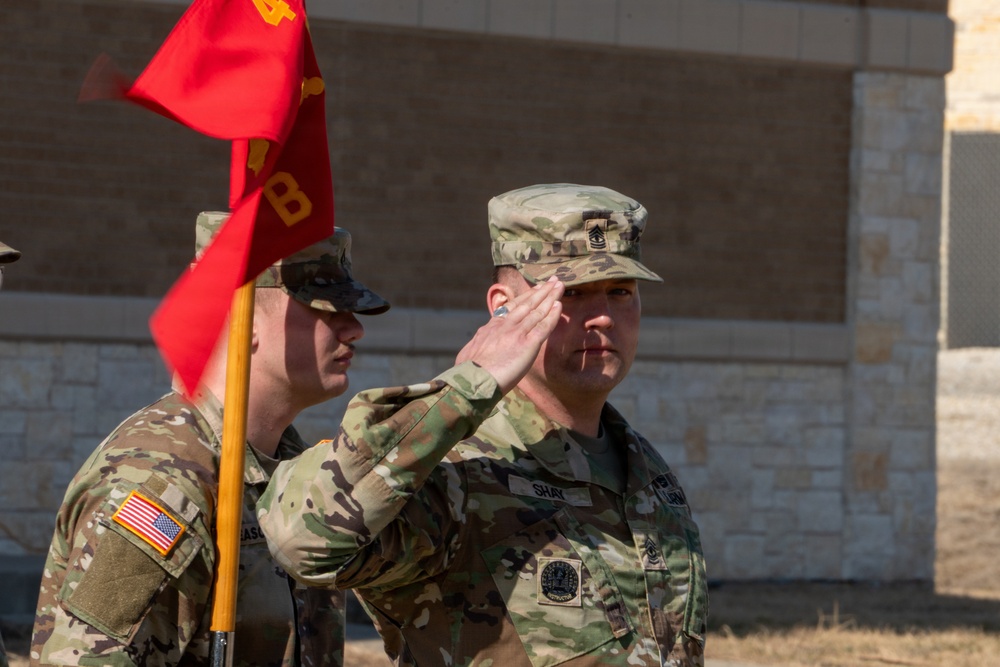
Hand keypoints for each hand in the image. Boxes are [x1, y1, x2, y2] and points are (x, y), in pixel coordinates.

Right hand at [456, 277, 562, 393]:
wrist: (472, 380)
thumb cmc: (467, 374)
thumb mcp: (469, 353)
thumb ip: (477, 347)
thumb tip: (473, 351)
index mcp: (491, 328)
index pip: (511, 308)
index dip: (525, 297)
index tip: (534, 289)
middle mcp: (505, 326)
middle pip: (526, 304)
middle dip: (541, 291)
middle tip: (552, 280)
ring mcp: (517, 333)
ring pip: (537, 311)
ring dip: (550, 297)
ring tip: (560, 285)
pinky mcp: (528, 344)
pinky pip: (544, 326)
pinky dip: (552, 315)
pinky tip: (559, 305)